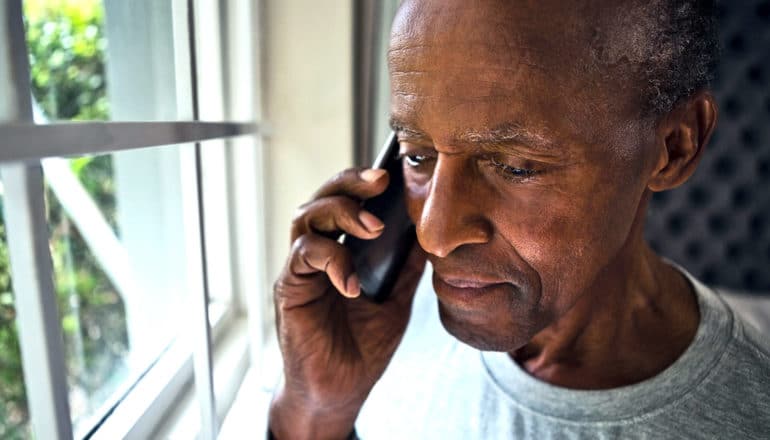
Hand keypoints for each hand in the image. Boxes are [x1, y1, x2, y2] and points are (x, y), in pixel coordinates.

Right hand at [269, 167, 426, 439]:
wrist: (341, 388)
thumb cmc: (362, 345)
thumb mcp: (395, 299)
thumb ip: (405, 266)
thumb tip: (429, 232)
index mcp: (342, 250)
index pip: (347, 202)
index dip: (363, 182)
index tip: (393, 174)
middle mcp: (317, 252)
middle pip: (322, 198)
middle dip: (350, 183)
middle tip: (380, 181)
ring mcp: (301, 269)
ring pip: (306, 217)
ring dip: (341, 214)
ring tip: (373, 229)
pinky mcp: (289, 288)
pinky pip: (303, 257)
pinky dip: (332, 261)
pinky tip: (353, 283)